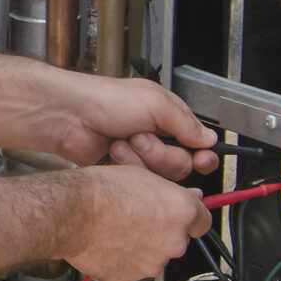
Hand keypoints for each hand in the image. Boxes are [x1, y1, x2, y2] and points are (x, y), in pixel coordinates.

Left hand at [35, 73, 218, 180]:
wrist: (70, 116)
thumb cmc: (106, 99)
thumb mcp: (155, 103)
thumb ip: (187, 123)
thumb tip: (209, 139)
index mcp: (169, 118)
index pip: (199, 144)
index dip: (203, 155)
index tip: (202, 159)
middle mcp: (157, 137)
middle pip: (182, 164)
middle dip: (162, 154)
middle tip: (141, 137)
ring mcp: (140, 155)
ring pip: (161, 175)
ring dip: (142, 158)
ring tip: (123, 142)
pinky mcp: (125, 169)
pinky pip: (140, 181)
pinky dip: (128, 166)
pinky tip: (114, 153)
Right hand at [61, 163, 212, 280]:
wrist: (71, 213)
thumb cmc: (101, 191)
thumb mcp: (142, 174)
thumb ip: (170, 191)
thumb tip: (185, 196)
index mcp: (181, 213)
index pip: (203, 221)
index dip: (191, 217)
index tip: (185, 216)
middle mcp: (173, 242)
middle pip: (177, 239)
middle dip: (163, 231)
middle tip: (139, 216)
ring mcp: (152, 263)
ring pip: (154, 255)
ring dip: (143, 245)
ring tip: (119, 228)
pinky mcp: (131, 277)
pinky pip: (133, 267)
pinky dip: (125, 258)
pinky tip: (109, 241)